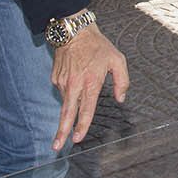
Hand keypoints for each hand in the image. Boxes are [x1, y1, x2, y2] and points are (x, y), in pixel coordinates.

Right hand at [50, 20, 129, 149]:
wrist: (73, 31)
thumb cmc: (98, 46)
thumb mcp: (117, 60)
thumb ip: (122, 81)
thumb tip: (121, 99)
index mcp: (90, 82)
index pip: (85, 110)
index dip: (81, 126)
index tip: (77, 139)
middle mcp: (74, 85)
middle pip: (66, 114)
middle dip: (61, 132)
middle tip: (56, 147)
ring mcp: (62, 82)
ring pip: (65, 103)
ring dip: (67, 112)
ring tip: (70, 111)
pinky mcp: (55, 78)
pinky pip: (63, 91)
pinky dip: (68, 92)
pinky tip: (74, 81)